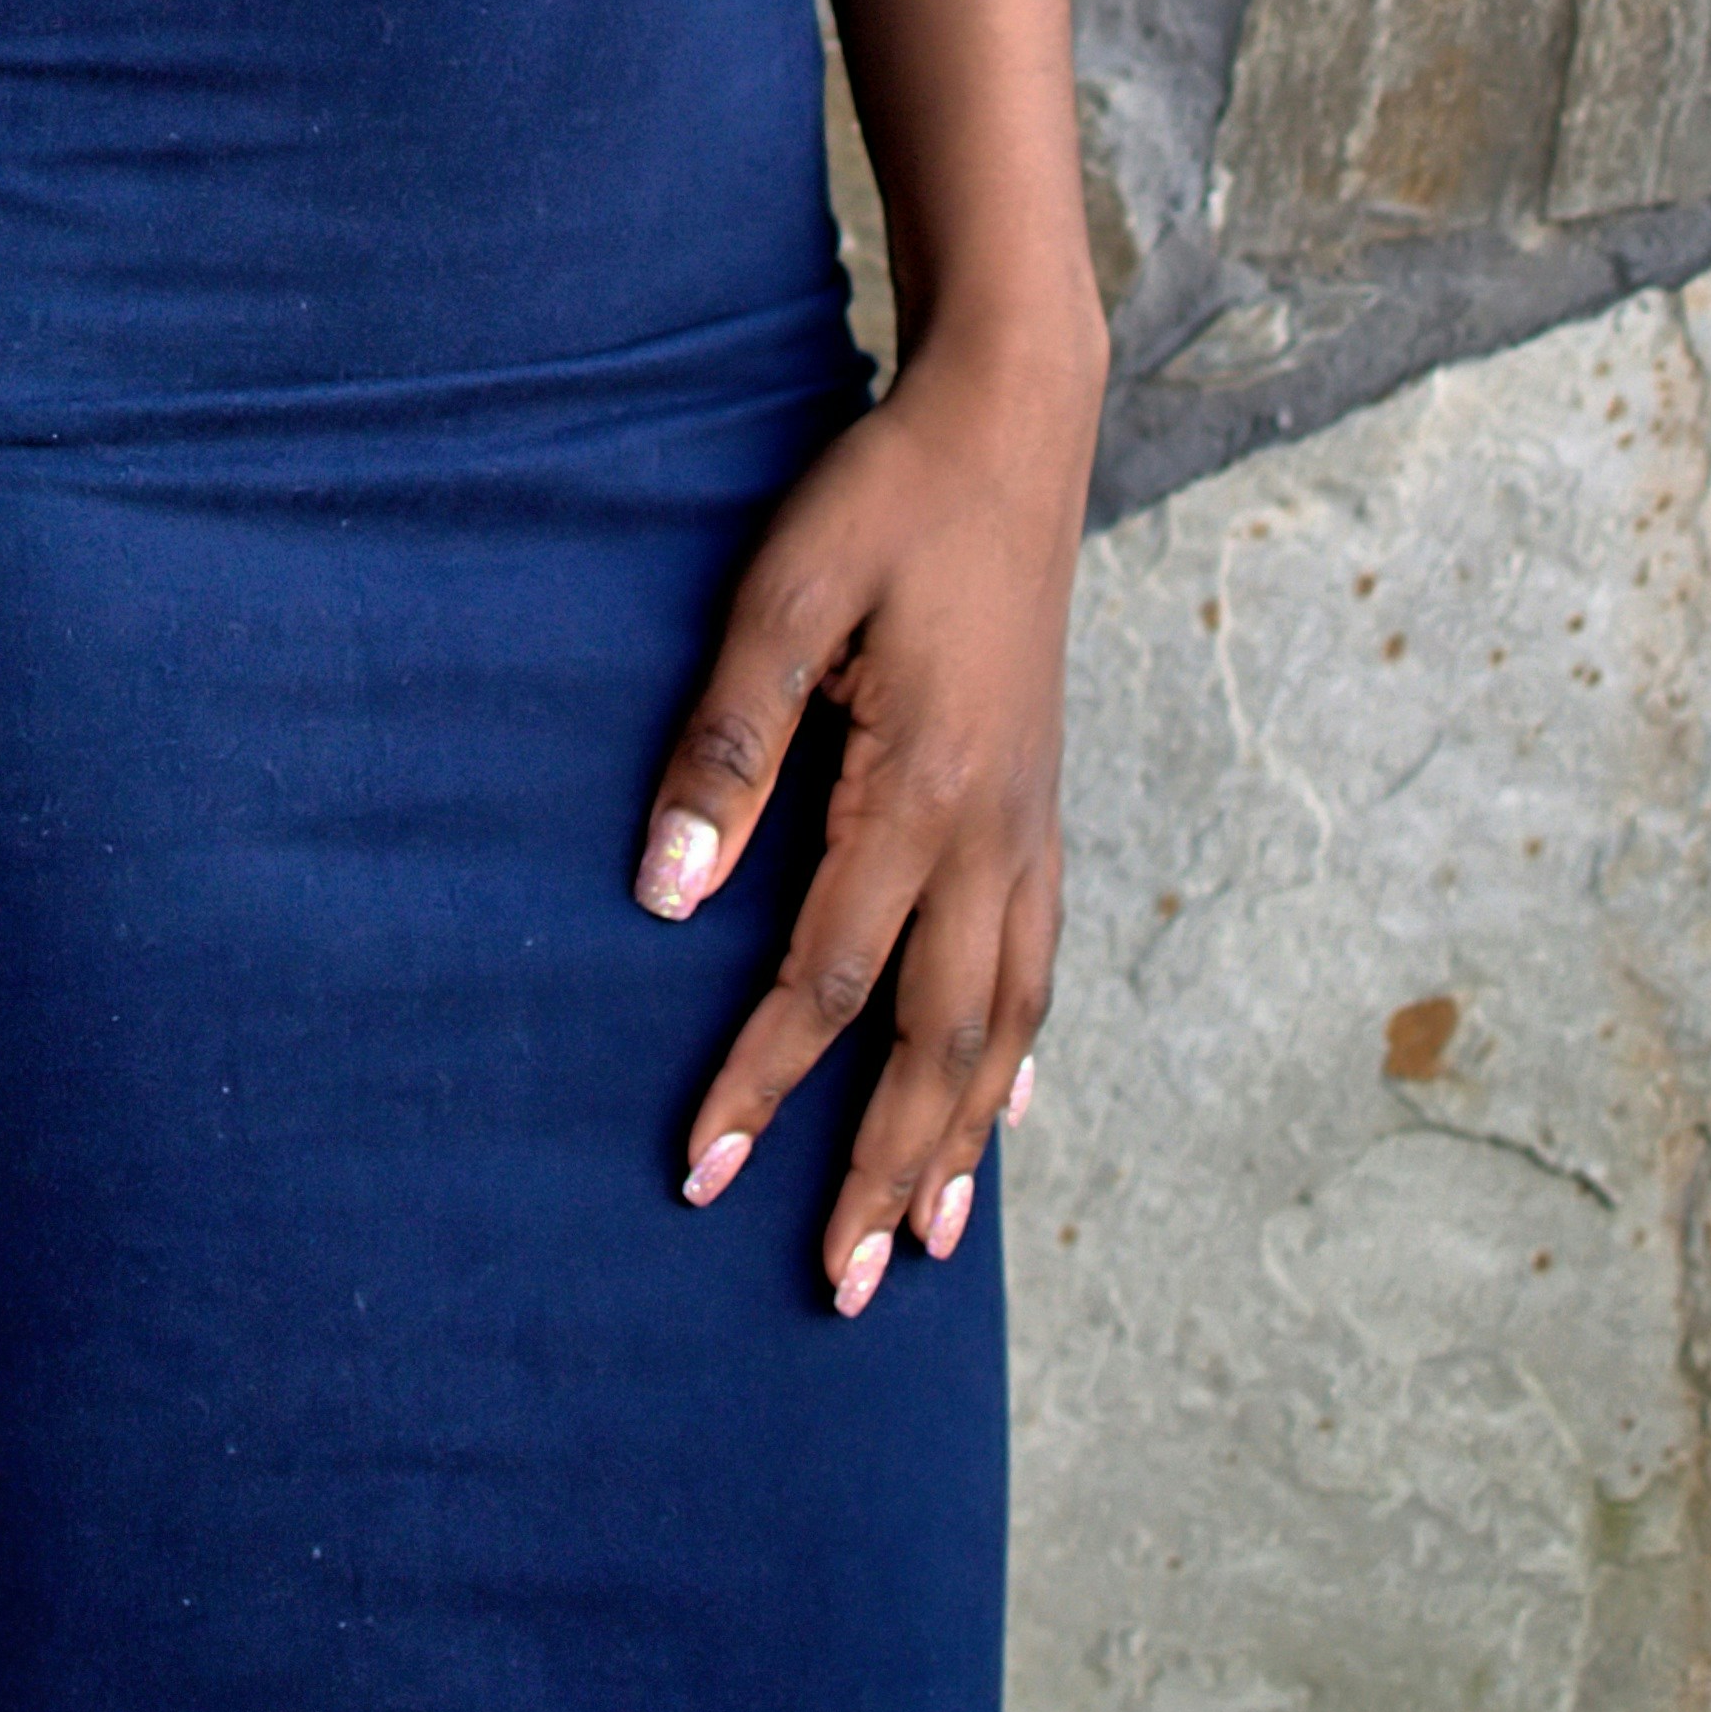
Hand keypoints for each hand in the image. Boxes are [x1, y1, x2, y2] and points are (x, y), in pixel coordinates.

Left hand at [635, 338, 1091, 1315]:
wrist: (1013, 425)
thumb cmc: (883, 498)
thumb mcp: (784, 593)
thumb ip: (728, 740)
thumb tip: (666, 895)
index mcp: (923, 792)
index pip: (827, 981)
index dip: (760, 1083)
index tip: (699, 1172)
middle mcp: (994, 833)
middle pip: (937, 1045)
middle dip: (883, 1172)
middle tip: (840, 1286)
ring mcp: (1033, 823)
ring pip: (1004, 1025)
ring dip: (961, 1141)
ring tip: (929, 1244)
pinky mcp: (1045, 802)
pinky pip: (1039, 964)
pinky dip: (1018, 1055)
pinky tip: (1008, 1107)